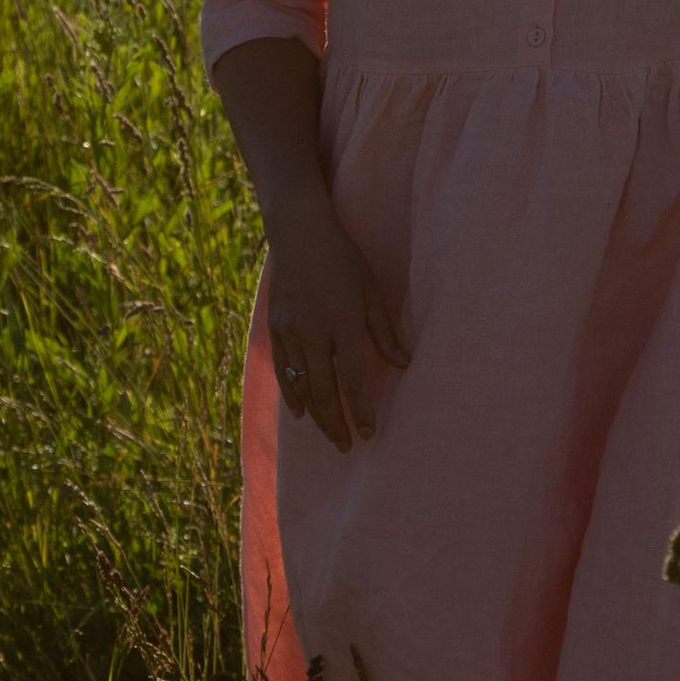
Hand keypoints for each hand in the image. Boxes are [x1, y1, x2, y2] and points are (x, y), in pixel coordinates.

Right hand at [263, 201, 406, 451]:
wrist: (300, 233)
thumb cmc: (344, 260)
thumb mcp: (372, 292)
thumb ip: (385, 333)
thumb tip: (404, 365)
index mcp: (344, 324)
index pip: (352, 381)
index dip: (360, 411)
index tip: (368, 433)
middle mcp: (315, 333)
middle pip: (324, 392)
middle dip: (336, 424)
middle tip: (347, 446)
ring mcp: (291, 332)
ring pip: (302, 386)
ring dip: (316, 415)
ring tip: (330, 434)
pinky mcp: (275, 328)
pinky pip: (283, 370)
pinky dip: (292, 394)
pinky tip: (301, 412)